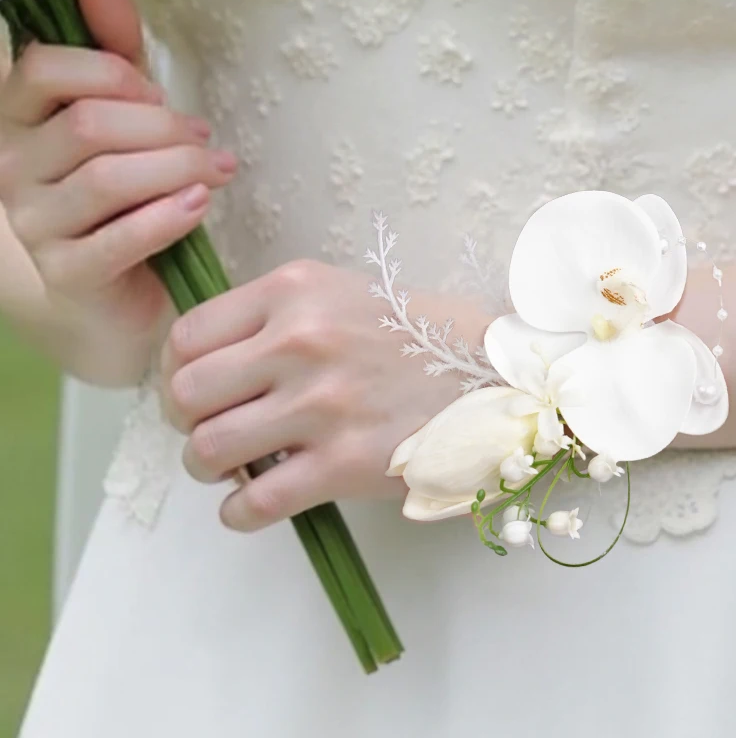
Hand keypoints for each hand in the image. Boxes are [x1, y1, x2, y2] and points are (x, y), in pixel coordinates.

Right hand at [0, 0, 235, 349]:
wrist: (124, 292)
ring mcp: (33, 227)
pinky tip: (199, 205)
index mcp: (19, 120)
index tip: (153, 89)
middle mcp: (12, 171)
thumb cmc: (127, 188)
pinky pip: (118, 238)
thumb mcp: (125, 106)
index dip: (107, 70)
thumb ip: (113, 43)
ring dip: (177, 168)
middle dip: (161, 125)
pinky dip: (167, 216)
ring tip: (216, 170)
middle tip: (202, 138)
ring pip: (107, 177)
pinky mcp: (66, 276)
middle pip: (88, 125)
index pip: (41, 71)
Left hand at [159, 257, 487, 532]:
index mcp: (296, 289)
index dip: (174, 370)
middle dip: (185, 420)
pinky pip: (254, 504)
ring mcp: (321, 405)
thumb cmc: (415, 333)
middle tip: (208, 428)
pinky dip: (238, 513)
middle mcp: (300, 340)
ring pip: (208, 450)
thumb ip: (275, 317)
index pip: (188, 335)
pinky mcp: (342, 465)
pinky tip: (254, 503)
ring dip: (208, 468)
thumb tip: (204, 362)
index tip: (190, 388)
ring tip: (232, 467)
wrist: (494, 373)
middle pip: (186, 393)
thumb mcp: (340, 293)